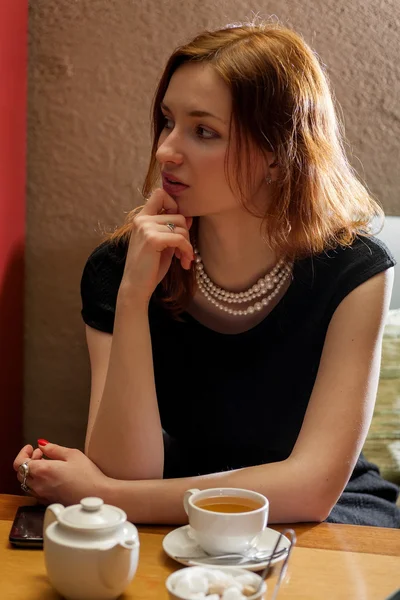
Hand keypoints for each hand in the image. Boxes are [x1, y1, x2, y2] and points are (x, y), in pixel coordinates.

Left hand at [13, 442, 108, 504]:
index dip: (23, 453)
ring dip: (32, 472)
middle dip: (27, 461)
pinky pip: (35, 491)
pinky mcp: (49, 502)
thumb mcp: (72, 454)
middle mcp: (39, 485)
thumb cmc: (87, 474)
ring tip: (46, 463)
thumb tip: (42, 444)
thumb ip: (54, 449)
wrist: (97, 496)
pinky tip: (51, 476)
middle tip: (40, 453)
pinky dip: (37, 481)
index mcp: (42, 471)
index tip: (31, 447)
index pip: (20, 463)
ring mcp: (43, 495)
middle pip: (21, 474)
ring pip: (27, 483)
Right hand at [121, 188, 193, 303]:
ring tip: (184, 259)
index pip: (160, 193)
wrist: (136, 287)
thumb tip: (189, 216)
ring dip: (187, 245)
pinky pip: (180, 239)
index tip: (177, 225)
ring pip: (181, 227)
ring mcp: (146, 228)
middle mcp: (142, 219)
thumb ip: (173, 229)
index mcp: (141, 218)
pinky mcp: (153, 240)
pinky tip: (184, 262)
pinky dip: (187, 250)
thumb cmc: (149, 268)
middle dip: (186, 234)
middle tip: (185, 252)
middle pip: (178, 215)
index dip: (174, 204)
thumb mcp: (164, 245)